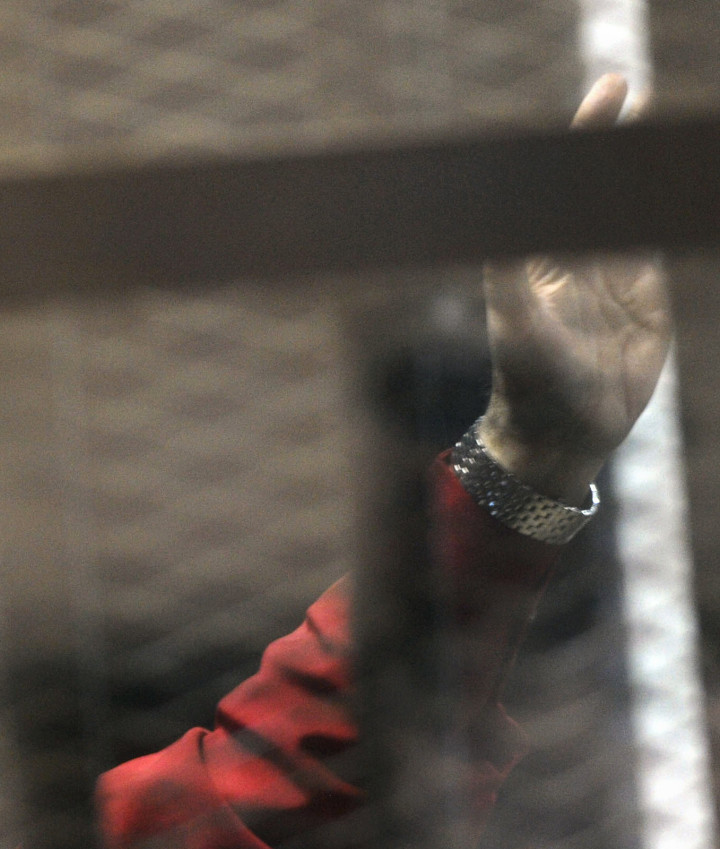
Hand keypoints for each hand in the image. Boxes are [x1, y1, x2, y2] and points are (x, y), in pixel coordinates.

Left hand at [477, 72, 672, 503]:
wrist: (565, 432)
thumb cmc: (530, 381)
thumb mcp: (519, 327)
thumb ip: (510, 274)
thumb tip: (498, 225)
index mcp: (540, 259)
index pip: (557, 188)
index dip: (577, 143)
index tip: (601, 101)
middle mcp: (573, 261)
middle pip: (593, 189)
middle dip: (606, 144)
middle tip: (625, 92)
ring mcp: (611, 277)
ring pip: (628, 210)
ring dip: (639, 172)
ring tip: (652, 131)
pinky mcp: (645, 298)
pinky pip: (655, 242)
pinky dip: (664, 211)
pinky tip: (673, 186)